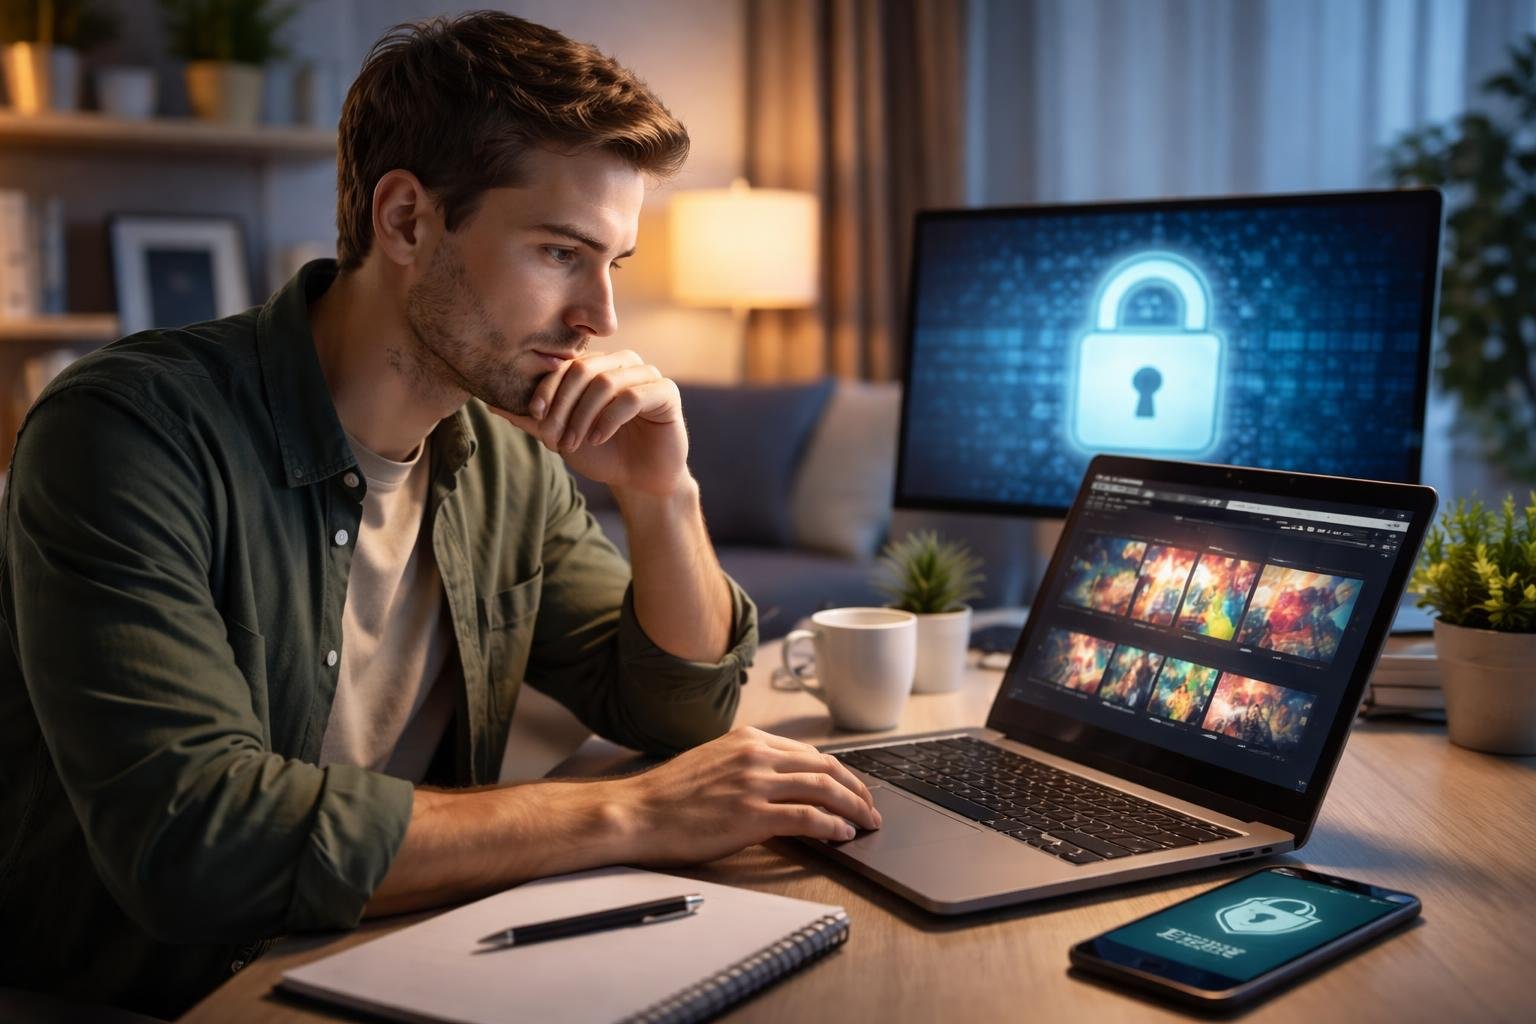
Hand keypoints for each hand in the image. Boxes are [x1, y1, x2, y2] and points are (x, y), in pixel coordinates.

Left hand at [493, 349, 689, 496]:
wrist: (640, 481)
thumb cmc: (603, 453)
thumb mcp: (561, 435)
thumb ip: (532, 418)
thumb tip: (488, 402)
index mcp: (599, 365)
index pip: (565, 364)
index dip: (547, 388)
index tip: (534, 416)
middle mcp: (623, 363)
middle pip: (583, 370)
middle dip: (563, 406)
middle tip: (555, 438)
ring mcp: (647, 375)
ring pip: (605, 383)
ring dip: (582, 417)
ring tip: (574, 443)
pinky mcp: (666, 392)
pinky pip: (632, 396)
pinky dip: (608, 419)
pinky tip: (599, 438)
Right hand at [612, 726, 883, 865]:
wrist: (636, 812)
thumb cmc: (668, 795)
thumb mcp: (713, 762)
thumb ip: (747, 765)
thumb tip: (781, 783)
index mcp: (749, 739)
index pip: (810, 753)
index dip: (839, 772)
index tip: (853, 789)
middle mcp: (756, 755)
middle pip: (825, 767)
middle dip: (856, 789)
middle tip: (871, 808)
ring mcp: (755, 783)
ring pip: (823, 789)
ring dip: (853, 808)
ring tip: (867, 823)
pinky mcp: (751, 814)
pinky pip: (807, 818)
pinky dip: (832, 826)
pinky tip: (842, 835)